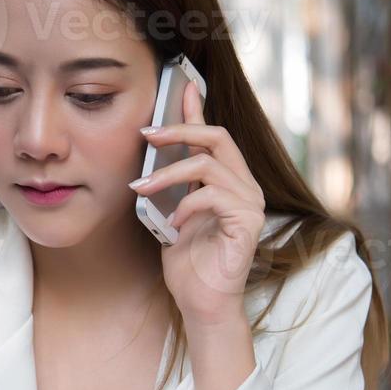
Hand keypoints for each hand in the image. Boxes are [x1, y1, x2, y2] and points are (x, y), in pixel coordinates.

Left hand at [130, 81, 266, 325]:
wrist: (202, 304)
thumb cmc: (188, 263)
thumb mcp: (171, 213)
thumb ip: (171, 185)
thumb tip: (151, 155)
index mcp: (228, 180)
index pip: (214, 134)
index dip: (196, 108)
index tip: (179, 85)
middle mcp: (245, 186)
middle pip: (217, 136)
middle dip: (180, 128)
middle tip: (147, 134)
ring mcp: (250, 203)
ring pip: (209, 164)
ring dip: (168, 173)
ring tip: (141, 188)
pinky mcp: (247, 222)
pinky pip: (212, 195)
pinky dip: (185, 204)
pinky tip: (171, 223)